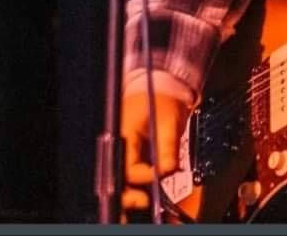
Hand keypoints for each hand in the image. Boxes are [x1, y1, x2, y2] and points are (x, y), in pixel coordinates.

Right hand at [121, 90, 189, 211]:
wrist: (161, 85)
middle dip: (129, 192)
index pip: (127, 166)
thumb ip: (168, 146)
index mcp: (122, 134)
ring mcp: (121, 148)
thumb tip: (168, 169)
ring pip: (120, 177)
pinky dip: (137, 180)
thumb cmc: (161, 97)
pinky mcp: (129, 151)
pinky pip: (128, 170)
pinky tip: (145, 188)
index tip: (163, 173)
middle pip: (117, 177)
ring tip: (143, 200)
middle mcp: (117, 143)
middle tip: (145, 200)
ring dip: (132, 189)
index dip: (145, 174)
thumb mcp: (169, 120)